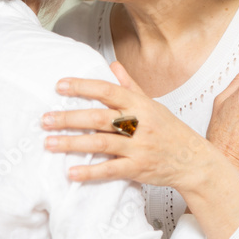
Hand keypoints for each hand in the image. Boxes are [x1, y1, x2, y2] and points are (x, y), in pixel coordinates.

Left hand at [42, 63, 222, 193]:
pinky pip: (110, 170)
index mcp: (141, 106)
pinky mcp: (138, 168)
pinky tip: (71, 172)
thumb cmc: (171, 131)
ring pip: (101, 143)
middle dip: (70, 118)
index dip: (84, 87)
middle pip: (100, 118)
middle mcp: (139, 125)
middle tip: (45, 119)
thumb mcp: (153, 105)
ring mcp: (139, 147)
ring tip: (49, 142)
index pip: (109, 91)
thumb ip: (131, 86)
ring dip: (72, 143)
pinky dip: (90, 172)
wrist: (193, 160)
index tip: (60, 86)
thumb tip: (113, 66)